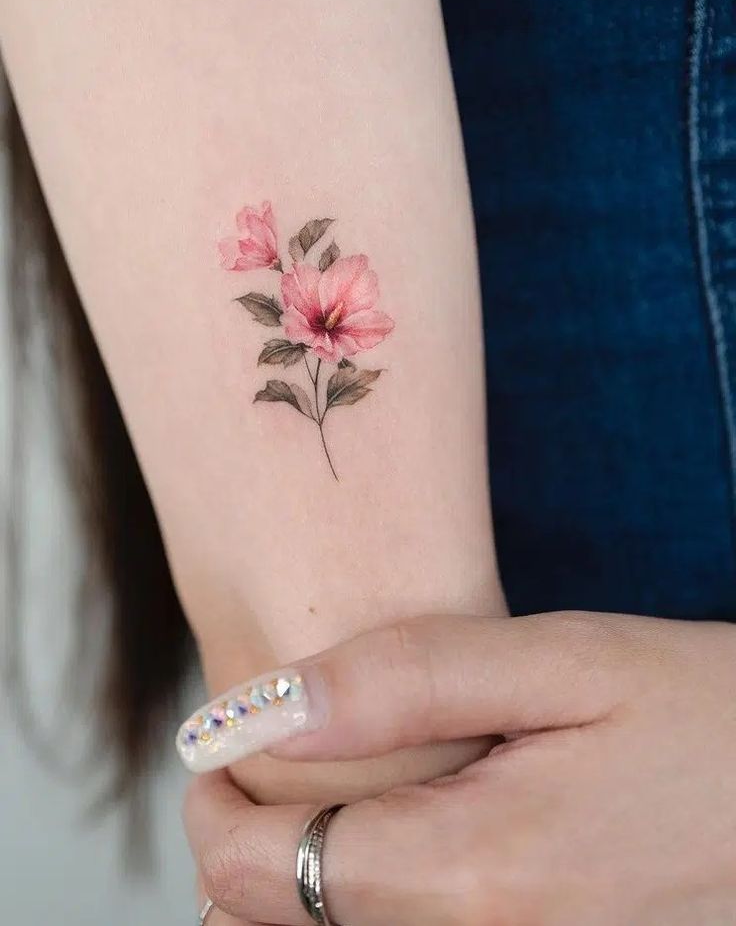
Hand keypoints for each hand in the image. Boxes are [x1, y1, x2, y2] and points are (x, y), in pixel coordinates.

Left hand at [184, 612, 735, 924]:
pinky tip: (393, 838)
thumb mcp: (563, 662)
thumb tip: (259, 708)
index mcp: (471, 874)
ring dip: (296, 879)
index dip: (210, 806)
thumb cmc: (698, 709)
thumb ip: (405, 682)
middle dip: (245, 842)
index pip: (256, 876)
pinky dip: (362, 901)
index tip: (217, 744)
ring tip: (324, 791)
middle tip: (272, 757)